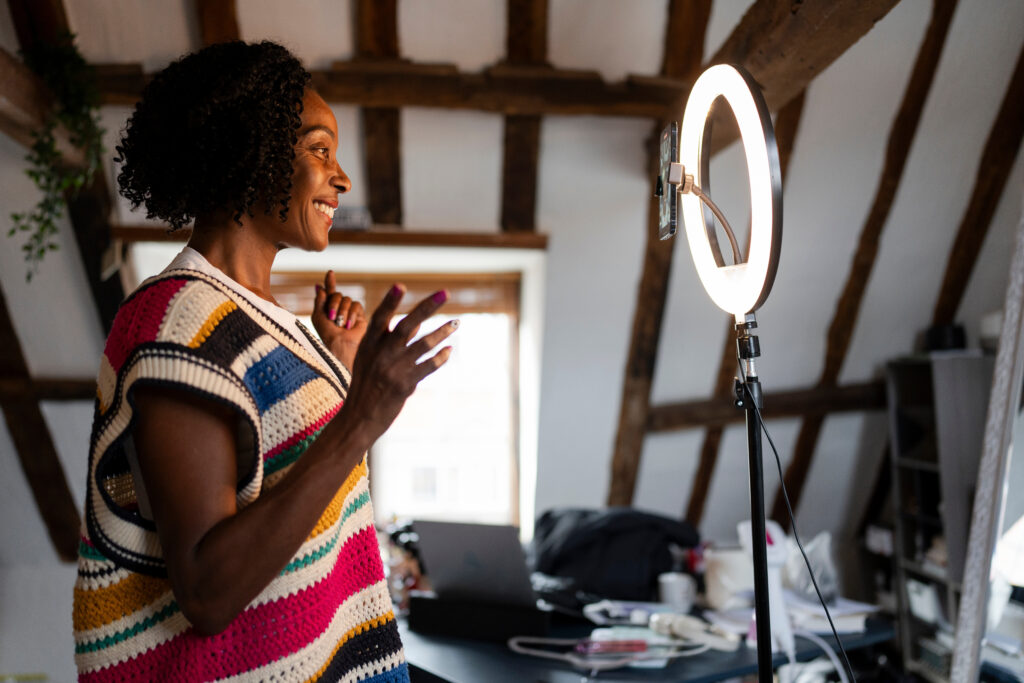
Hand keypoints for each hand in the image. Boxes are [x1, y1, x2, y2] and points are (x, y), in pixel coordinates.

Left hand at [311, 270, 367, 369]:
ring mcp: (350, 311)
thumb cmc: (327, 335)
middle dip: (333, 303)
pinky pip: (356, 306)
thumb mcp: (317, 316)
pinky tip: (348, 325)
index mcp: (327, 308)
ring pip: (347, 299)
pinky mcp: (360, 315)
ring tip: (340, 324)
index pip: (329, 292)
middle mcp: (339, 308)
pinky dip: (351, 314)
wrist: (340, 345)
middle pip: (337, 294)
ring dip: (342, 311)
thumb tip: (319, 286)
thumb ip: (319, 301)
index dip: (330, 281)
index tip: (330, 272)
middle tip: (331, 316)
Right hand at [341, 284, 457, 444]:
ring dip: (442, 332)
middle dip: (426, 307)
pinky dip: (441, 357)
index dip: (390, 301)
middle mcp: (380, 354)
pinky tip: (450, 349)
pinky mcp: (405, 385)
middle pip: (406, 325)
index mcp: (368, 344)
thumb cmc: (365, 384)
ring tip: (456, 322)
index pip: (379, 318)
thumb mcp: (368, 358)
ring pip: (423, 344)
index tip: (400, 285)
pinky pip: (428, 366)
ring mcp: (393, 369)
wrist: (359, 417)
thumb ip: (388, 339)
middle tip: (445, 293)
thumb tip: (414, 322)